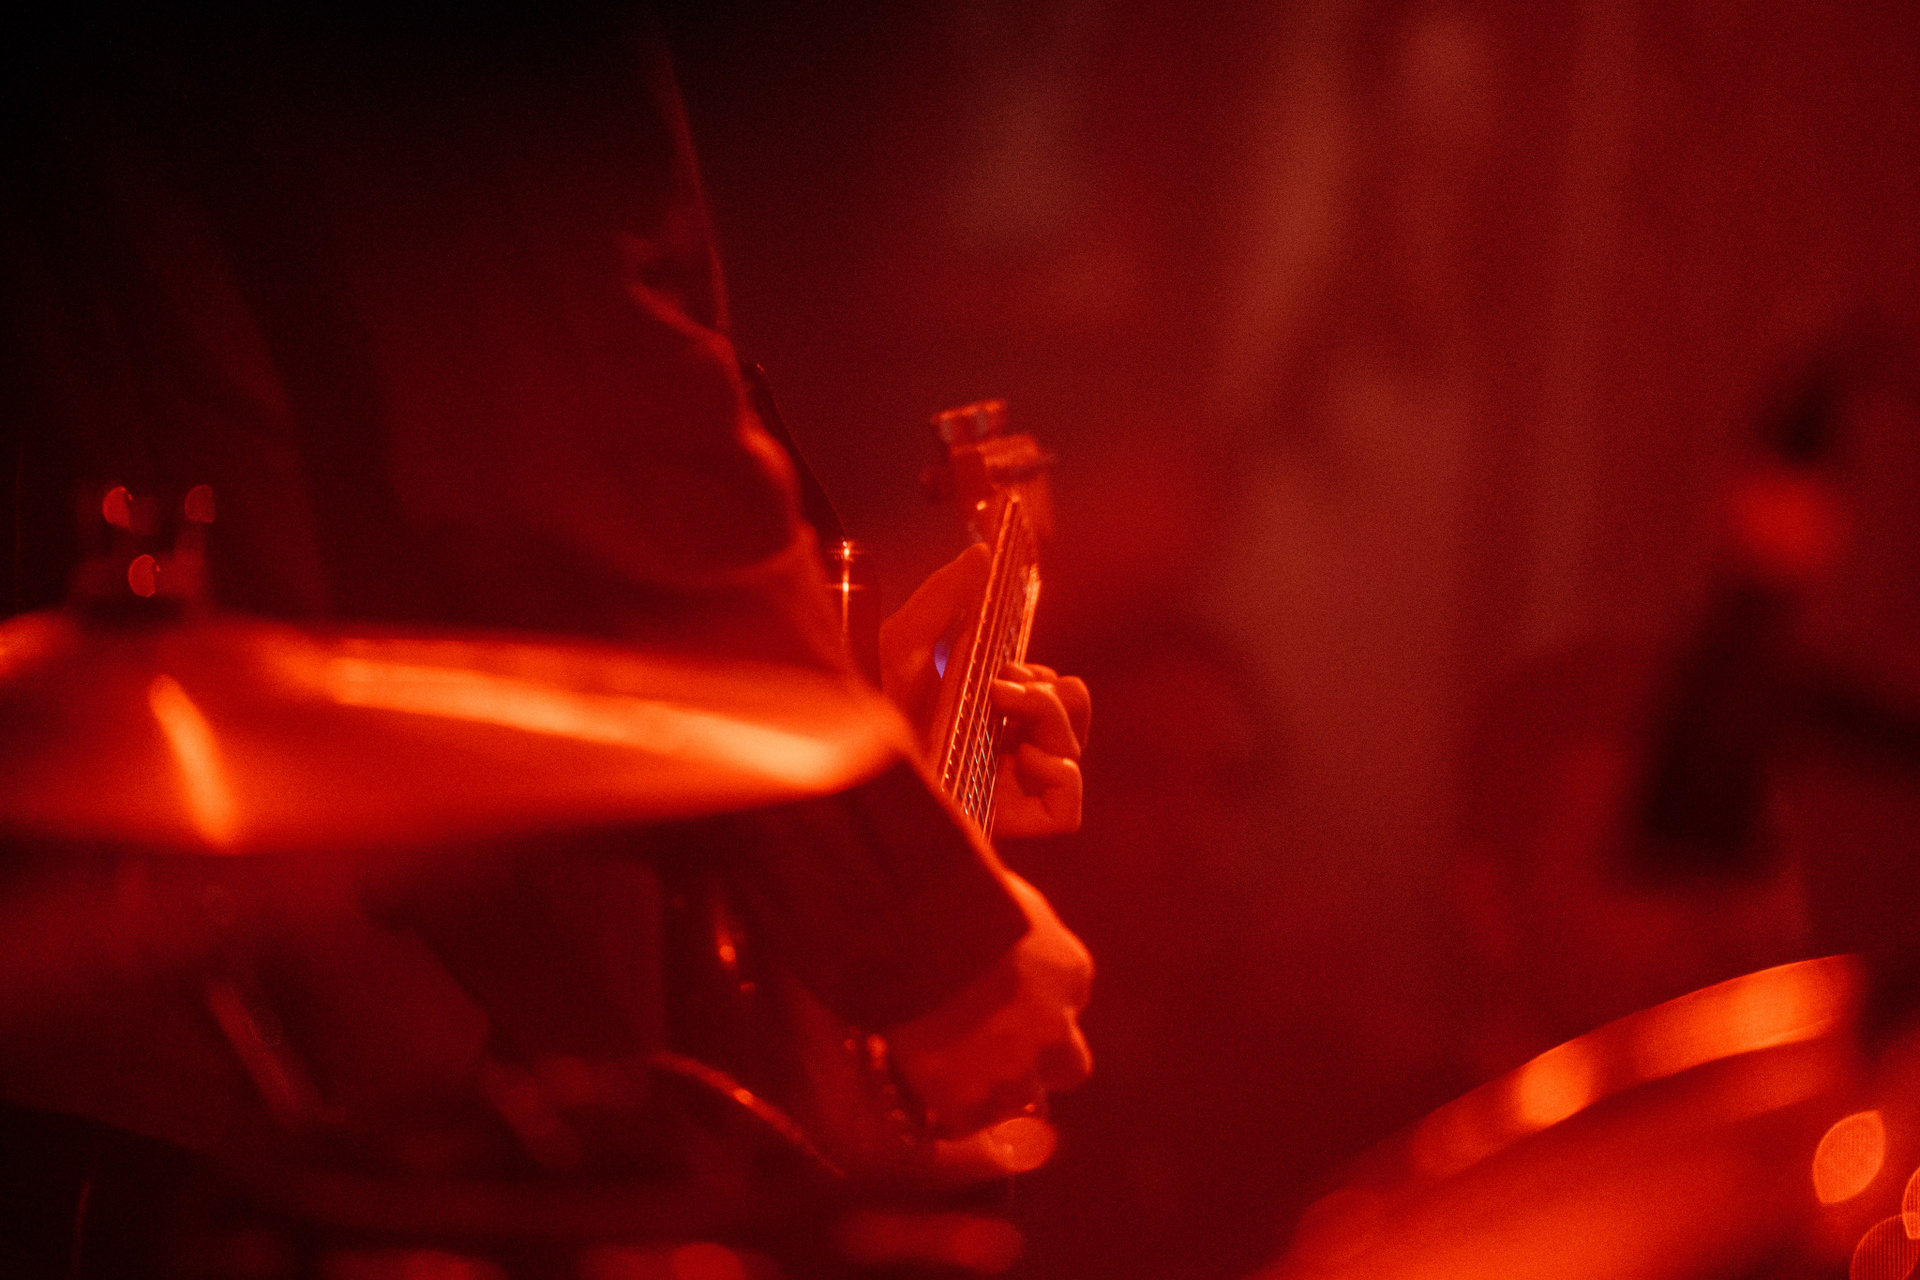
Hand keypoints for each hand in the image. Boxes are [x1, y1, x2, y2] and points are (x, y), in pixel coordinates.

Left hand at [880, 546, 1090, 836]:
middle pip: (1071, 718)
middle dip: (1052, 693)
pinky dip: (1062, 777)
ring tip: (1005, 711)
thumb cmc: (861, 707)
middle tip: (1004, 685)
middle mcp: (1000, 750)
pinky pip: (1068, 811)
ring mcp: (1006, 787)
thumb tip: (981, 553)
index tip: (1010, 665)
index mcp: (984, 713)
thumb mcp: (900, 642)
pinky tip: (1024, 757)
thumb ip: (943, 598)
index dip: (1043, 677)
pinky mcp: (1007, 822)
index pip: (1049, 694)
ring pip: (1073, 752)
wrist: (837, 767)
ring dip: (1053, 720)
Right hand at [886, 869, 1092, 1140]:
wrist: (920, 933)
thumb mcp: (1006, 895)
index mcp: (1072, 973)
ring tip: (950, 1069)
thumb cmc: (960, 894)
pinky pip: (966, 1120)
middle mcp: (1057, 1028)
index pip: (1069, 1000)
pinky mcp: (969, 1098)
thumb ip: (1012, 917)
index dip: (1037, 1003)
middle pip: (1071, 1067)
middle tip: (1000, 1051)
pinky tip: (924, 1087)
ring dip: (993, 1090)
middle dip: (1043, 1063)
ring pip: (1020, 1100)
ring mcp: (1016, 1069)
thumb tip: (985, 889)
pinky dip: (949, 1109)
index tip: (1006, 996)